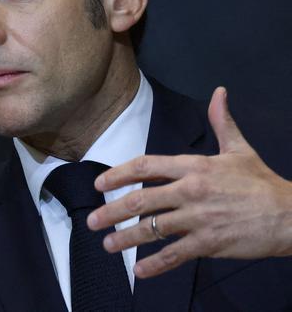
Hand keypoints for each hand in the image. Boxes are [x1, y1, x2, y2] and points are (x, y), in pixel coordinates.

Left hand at [87, 86, 291, 278]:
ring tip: (108, 244)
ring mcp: (199, 218)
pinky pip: (175, 254)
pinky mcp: (209, 243)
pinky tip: (140, 270)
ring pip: (153, 229)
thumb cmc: (262, 183)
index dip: (118, 174)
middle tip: (92, 220)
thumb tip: (218, 92)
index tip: (99, 184)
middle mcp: (191, 190)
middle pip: (141, 200)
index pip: (145, 166)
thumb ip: (222, 121)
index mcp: (194, 166)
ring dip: (126, 238)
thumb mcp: (240, 149)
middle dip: (112, 211)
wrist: (291, 216)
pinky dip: (155, 264)